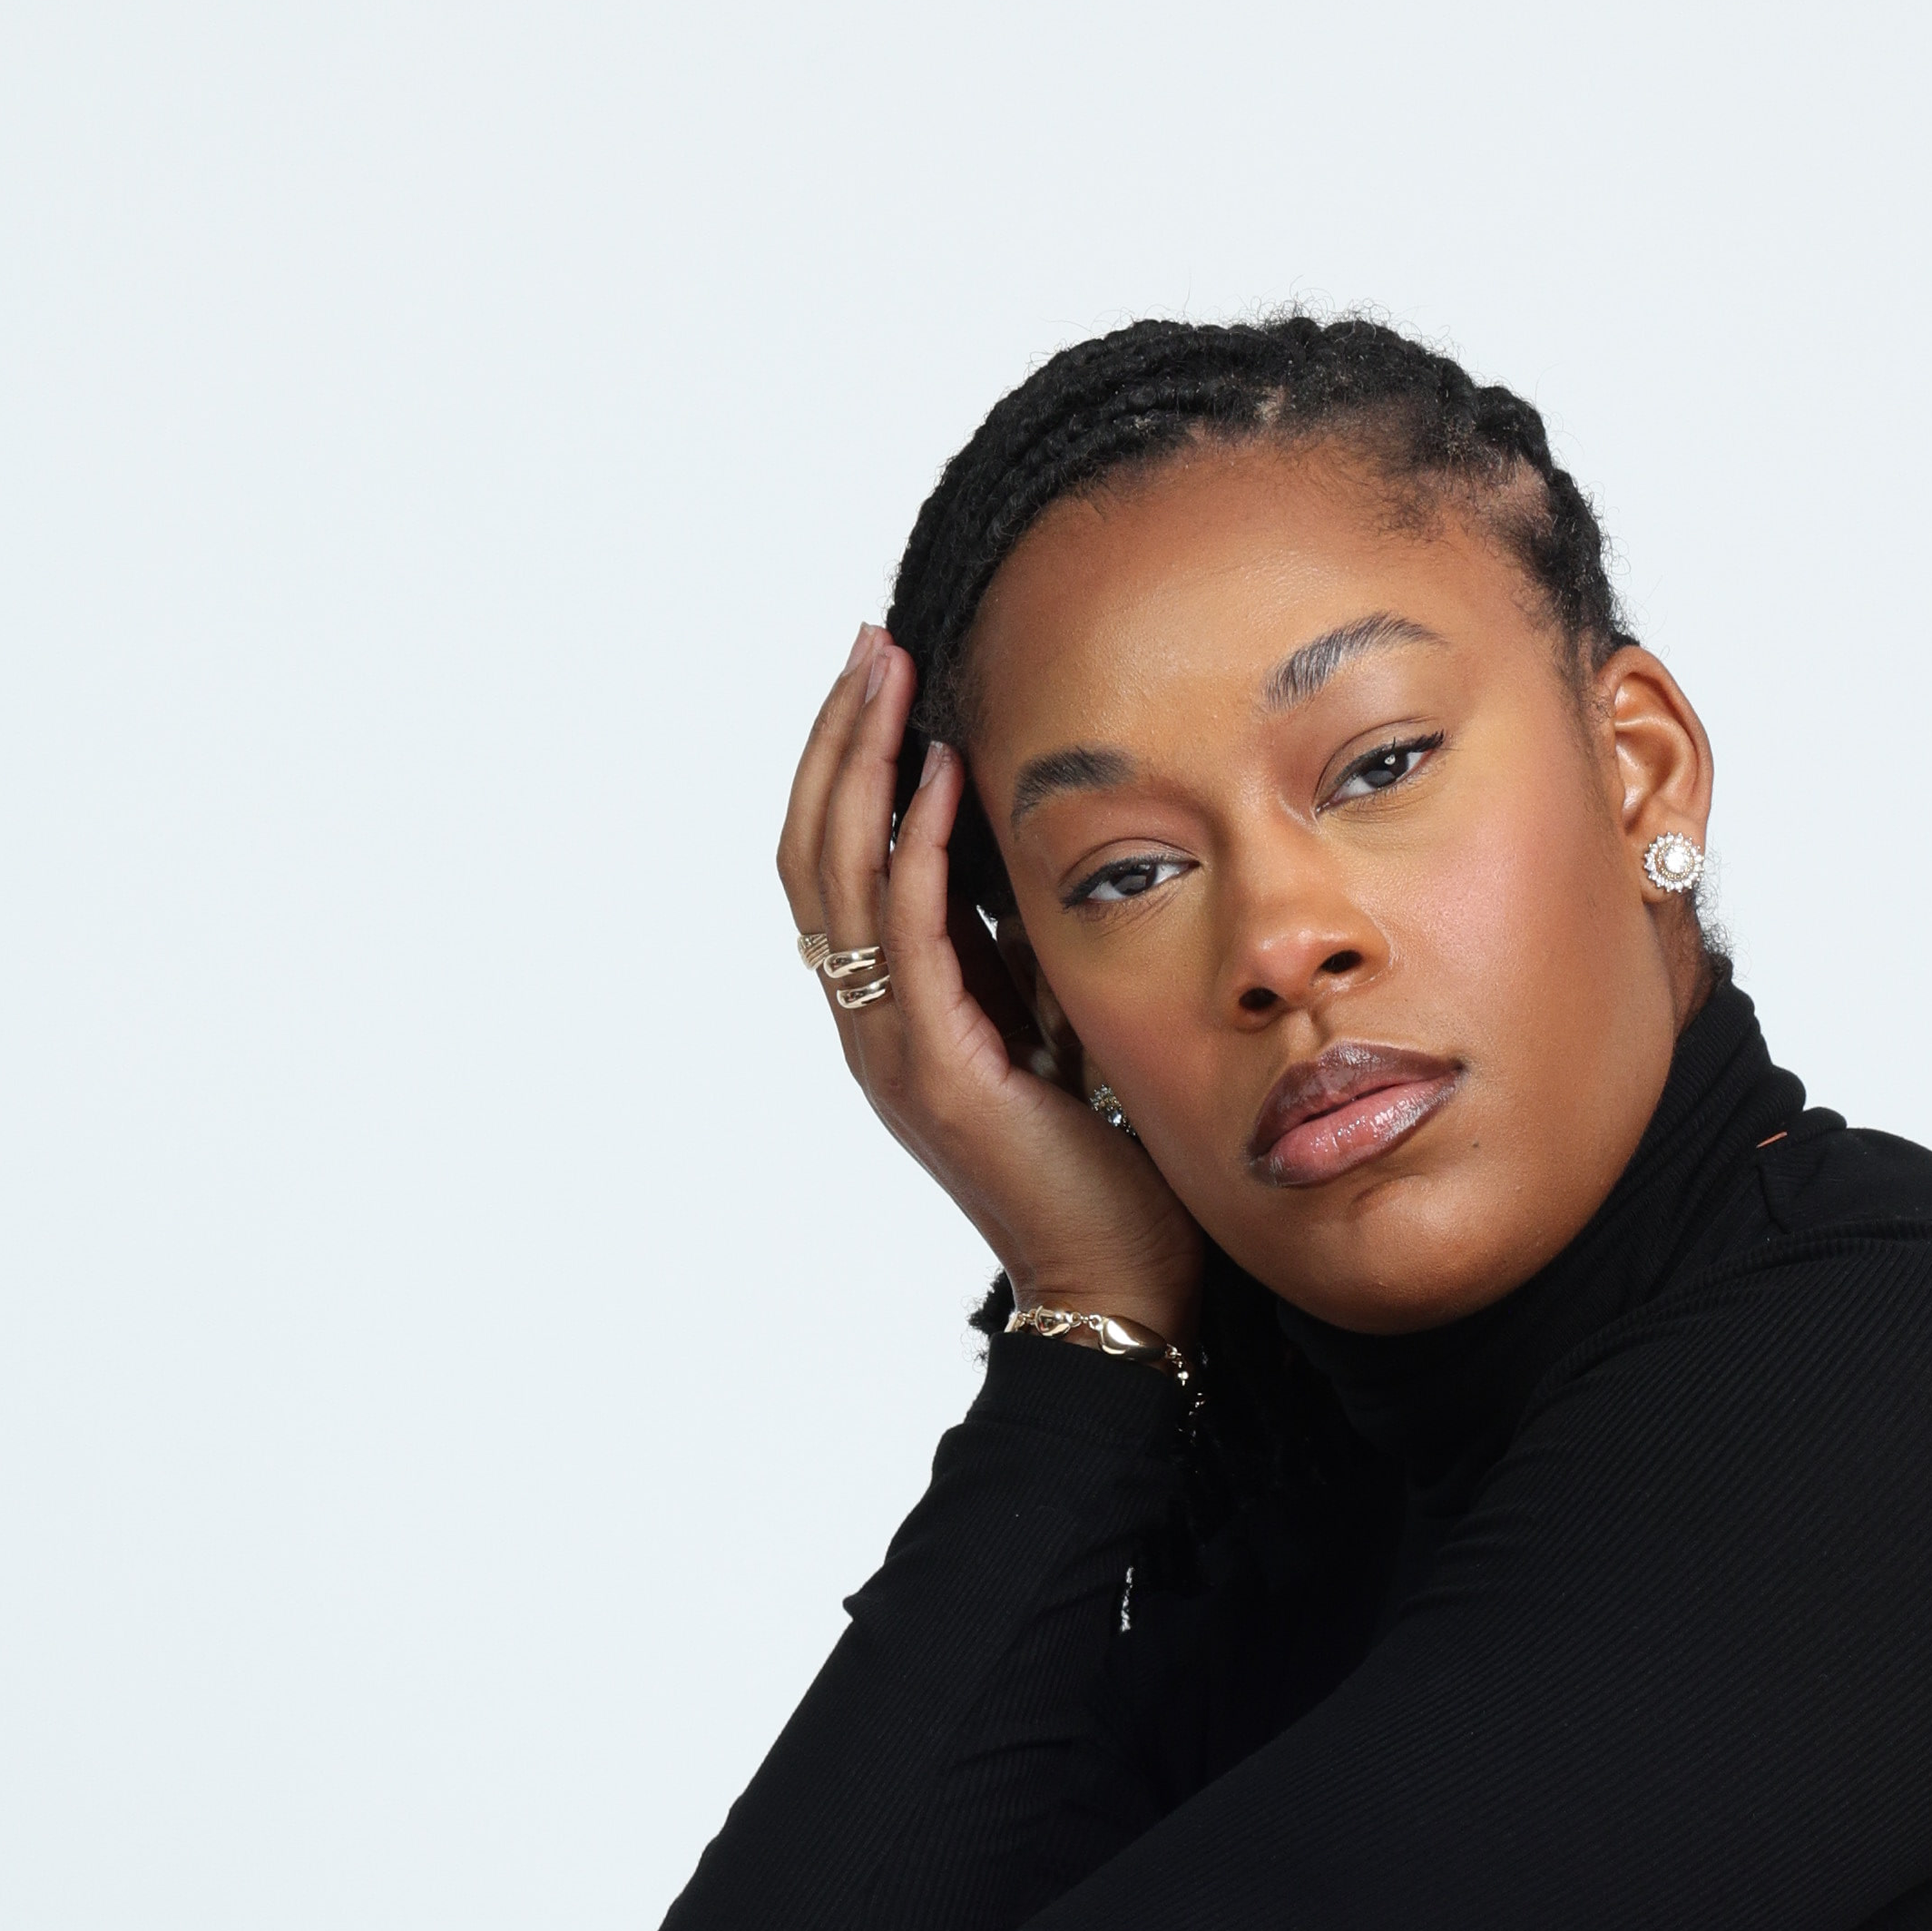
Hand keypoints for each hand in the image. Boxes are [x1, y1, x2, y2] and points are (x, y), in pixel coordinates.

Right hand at [776, 627, 1204, 1337]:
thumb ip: (1033, 951)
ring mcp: (889, 1048)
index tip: (880, 673)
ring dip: (860, 766)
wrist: (1118, 1287)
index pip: (839, 863)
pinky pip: (907, 936)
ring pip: (838, 879)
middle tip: (868, 643)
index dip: (848, 765)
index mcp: (896, 1010)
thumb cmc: (1108, 1167)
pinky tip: (936, 776)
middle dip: (838, 739)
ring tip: (885, 676)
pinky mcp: (935, 1071)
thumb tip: (1049, 856)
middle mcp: (871, 1023)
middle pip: (813, 852)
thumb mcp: (1062, 1025)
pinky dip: (916, 847)